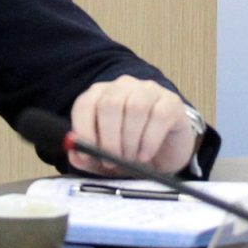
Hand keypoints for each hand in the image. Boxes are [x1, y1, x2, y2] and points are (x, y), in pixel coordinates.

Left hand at [68, 78, 201, 175]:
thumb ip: (87, 158)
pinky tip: (146, 155)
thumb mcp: (105, 159)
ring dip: (131, 141)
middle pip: (110, 104)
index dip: (84, 130)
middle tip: (113, 161)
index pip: (85, 104)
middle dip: (110, 139)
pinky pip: (159, 116)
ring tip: (132, 159)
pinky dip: (149, 140)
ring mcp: (148, 90)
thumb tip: (76, 154)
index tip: (88, 154)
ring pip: (135, 108)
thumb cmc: (131, 151)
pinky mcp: (170, 101)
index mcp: (100, 96)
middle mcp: (123, 87)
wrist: (166, 152)